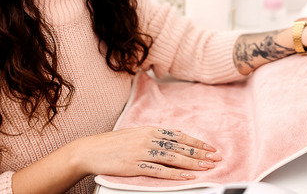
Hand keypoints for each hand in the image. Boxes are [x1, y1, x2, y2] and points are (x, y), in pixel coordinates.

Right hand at [71, 126, 221, 179]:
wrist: (90, 150)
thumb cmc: (114, 143)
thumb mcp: (137, 134)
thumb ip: (157, 136)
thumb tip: (177, 136)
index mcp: (151, 130)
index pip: (180, 136)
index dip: (197, 142)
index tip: (211, 148)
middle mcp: (149, 139)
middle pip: (180, 146)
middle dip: (200, 153)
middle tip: (216, 158)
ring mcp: (142, 152)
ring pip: (173, 158)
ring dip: (193, 163)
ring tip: (207, 167)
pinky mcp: (135, 165)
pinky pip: (159, 170)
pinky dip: (175, 173)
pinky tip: (187, 176)